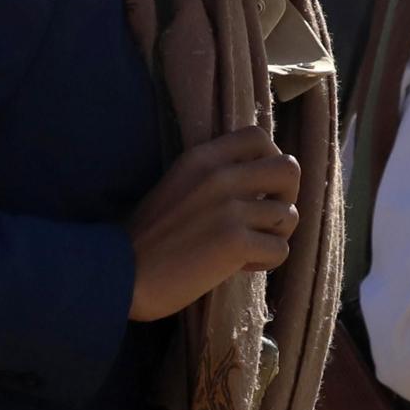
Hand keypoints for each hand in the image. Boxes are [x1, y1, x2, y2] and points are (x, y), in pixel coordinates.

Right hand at [127, 128, 298, 322]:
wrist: (119, 273)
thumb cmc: (148, 237)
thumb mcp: (179, 185)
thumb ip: (215, 176)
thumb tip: (264, 183)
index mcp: (202, 157)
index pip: (259, 136)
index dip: (271, 160)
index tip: (257, 187)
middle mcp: (219, 175)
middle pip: (289, 169)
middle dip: (286, 196)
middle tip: (265, 219)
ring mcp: (229, 208)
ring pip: (289, 215)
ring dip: (275, 236)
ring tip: (249, 248)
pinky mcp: (235, 242)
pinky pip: (280, 249)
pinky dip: (266, 262)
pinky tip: (241, 266)